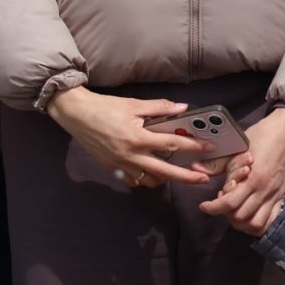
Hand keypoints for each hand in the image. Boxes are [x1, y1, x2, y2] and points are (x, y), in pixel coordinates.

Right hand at [45, 89, 213, 188]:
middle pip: (166, 171)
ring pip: (149, 180)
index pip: (173, 144)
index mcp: (139, 138)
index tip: (209, 147)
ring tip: (173, 174)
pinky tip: (148, 172)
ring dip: (164, 179)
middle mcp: (131, 155)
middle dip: (187, 177)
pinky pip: (132, 180)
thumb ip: (159, 108)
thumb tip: (182, 108)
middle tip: (202, 179)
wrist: (74, 114)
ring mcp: (121, 164)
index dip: (194, 146)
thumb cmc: (103, 107)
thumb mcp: (133, 104)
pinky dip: (143, 179)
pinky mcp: (111, 167)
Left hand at [199, 108, 284, 233]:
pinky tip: (247, 215)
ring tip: (232, 211)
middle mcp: (265, 191)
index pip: (230, 203)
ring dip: (241, 222)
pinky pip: (271, 221)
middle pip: (241, 217)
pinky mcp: (281, 197)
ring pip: (256, 224)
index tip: (204, 205)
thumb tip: (197, 169)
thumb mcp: (235, 149)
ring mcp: (275, 196)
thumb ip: (217, 163)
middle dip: (225, 214)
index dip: (213, 208)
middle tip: (219, 203)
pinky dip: (257, 224)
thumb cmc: (259, 138)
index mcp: (253, 179)